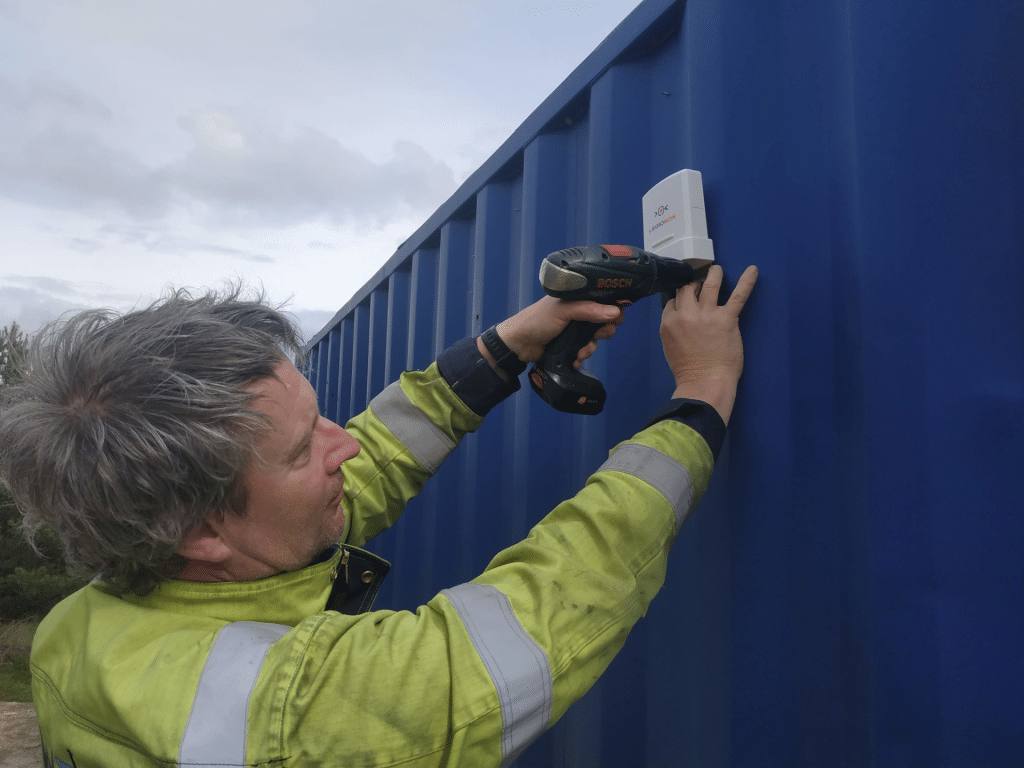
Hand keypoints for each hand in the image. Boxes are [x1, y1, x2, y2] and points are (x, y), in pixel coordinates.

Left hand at [478, 297, 623, 375]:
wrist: (520, 345)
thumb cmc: (536, 320)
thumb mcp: (563, 311)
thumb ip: (588, 310)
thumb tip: (614, 312)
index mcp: (577, 298)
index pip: (603, 300)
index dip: (613, 309)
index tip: (616, 318)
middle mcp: (578, 312)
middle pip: (604, 320)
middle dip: (603, 331)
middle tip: (598, 334)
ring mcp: (575, 329)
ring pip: (596, 338)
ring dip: (590, 346)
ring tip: (579, 351)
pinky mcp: (571, 343)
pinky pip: (586, 350)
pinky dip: (582, 355)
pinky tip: (574, 357)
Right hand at [661, 264, 757, 424]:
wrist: (705, 382)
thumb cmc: (688, 371)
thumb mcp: (670, 347)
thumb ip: (674, 329)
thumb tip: (681, 318)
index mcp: (670, 323)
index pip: (672, 301)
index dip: (680, 299)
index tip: (686, 299)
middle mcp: (686, 315)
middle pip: (686, 289)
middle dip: (692, 283)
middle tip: (698, 283)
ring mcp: (707, 315)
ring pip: (709, 285)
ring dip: (713, 274)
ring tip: (716, 270)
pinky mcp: (727, 319)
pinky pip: (738, 295)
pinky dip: (746, 281)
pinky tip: (752, 270)